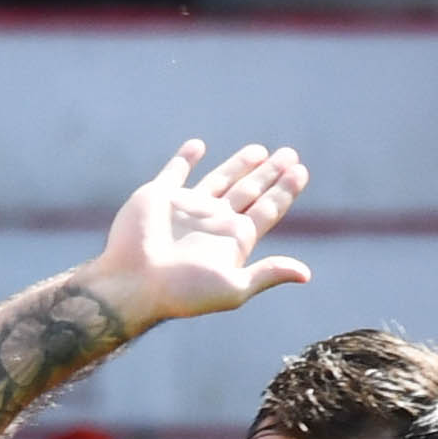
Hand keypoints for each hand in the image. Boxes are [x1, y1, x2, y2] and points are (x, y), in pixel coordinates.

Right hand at [81, 139, 311, 332]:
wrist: (132, 285)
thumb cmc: (181, 292)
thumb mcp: (232, 288)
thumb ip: (267, 274)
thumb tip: (306, 274)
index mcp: (232, 240)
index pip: (267, 210)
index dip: (284, 191)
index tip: (300, 172)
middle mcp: (213, 221)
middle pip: (249, 191)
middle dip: (270, 173)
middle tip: (290, 155)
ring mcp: (187, 207)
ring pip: (220, 179)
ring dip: (239, 164)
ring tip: (260, 151)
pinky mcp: (160, 196)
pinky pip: (175, 172)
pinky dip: (185, 159)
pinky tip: (198, 146)